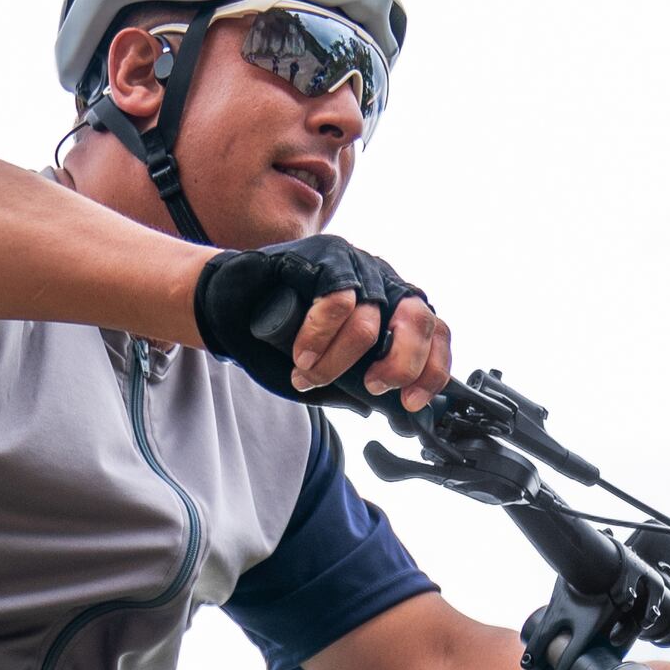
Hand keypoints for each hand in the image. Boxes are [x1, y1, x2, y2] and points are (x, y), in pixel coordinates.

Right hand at [190, 237, 446, 412]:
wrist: (234, 305)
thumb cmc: (284, 339)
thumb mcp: (332, 371)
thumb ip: (360, 386)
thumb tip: (390, 413)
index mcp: (394, 309)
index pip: (436, 334)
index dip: (432, 370)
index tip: (411, 402)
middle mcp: (384, 283)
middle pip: (418, 320)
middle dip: (399, 364)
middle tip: (371, 386)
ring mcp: (358, 266)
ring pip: (371, 319)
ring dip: (339, 360)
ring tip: (310, 376)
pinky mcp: (327, 257)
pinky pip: (337, 301)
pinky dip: (320, 337)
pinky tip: (301, 355)